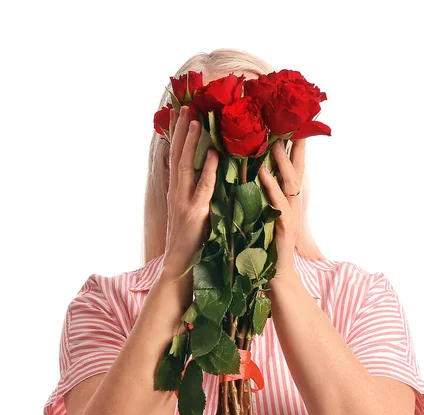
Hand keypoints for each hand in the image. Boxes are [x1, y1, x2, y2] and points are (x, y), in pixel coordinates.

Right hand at [163, 106, 219, 274]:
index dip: (176, 135)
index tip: (178, 113)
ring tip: (195, 120)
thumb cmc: (191, 240)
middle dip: (180, 130)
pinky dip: (209, 170)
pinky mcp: (195, 213)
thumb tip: (208, 172)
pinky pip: (204, 187)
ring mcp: (184, 202)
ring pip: (186, 166)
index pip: (176, 157)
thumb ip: (197, 192)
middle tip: (185, 106)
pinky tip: (214, 154)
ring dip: (190, 142)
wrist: (180, 265)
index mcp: (177, 191)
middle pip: (177, 155)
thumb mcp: (192, 211)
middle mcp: (177, 192)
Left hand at [258, 138, 305, 280]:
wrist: (276, 272)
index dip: (296, 147)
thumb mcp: (269, 215)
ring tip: (276, 141)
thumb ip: (267, 196)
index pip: (294, 168)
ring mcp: (291, 213)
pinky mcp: (284, 225)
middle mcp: (293, 203)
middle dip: (297, 147)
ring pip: (289, 182)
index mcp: (289, 199)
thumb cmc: (269, 244)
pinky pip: (277, 201)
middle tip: (292, 123)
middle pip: (297, 169)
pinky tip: (264, 172)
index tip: (294, 125)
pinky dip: (271, 186)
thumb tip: (258, 173)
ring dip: (282, 161)